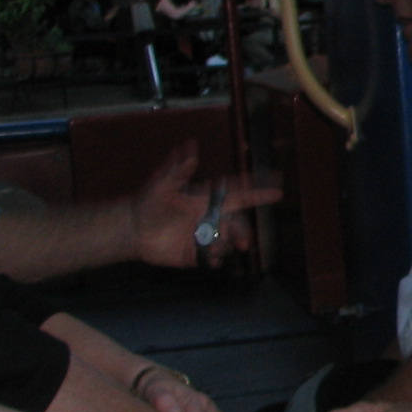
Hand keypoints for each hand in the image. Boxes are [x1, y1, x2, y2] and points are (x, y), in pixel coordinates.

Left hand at [130, 143, 281, 268]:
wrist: (133, 230)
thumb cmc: (149, 203)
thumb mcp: (162, 184)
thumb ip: (177, 170)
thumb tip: (189, 150)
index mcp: (207, 200)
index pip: (237, 193)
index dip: (258, 192)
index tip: (277, 189)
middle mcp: (209, 217)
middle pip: (237, 223)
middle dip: (244, 232)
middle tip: (244, 243)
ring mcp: (204, 235)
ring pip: (226, 241)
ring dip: (225, 246)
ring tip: (213, 250)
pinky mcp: (195, 252)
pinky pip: (212, 257)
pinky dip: (214, 259)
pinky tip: (210, 261)